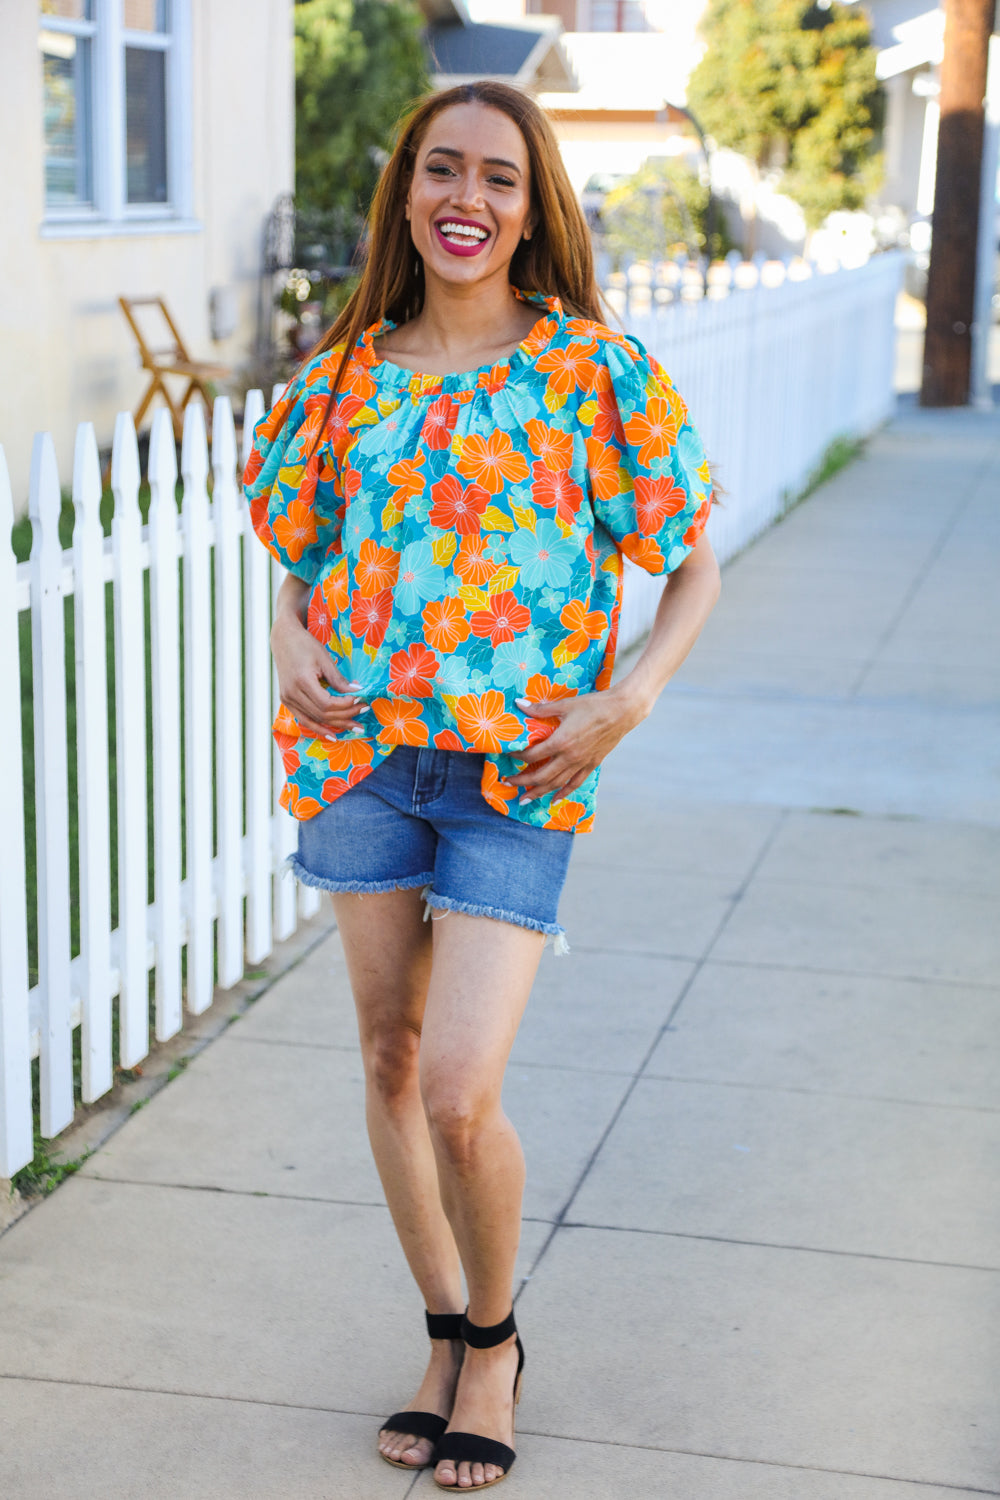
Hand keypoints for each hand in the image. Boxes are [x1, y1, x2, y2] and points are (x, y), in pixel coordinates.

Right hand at [270, 609, 365, 738]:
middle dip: (345, 716)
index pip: (327, 703)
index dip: (345, 705)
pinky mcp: (286, 701)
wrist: (283, 640)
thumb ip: (339, 679)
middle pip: (322, 714)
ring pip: (315, 720)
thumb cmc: (305, 645)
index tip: (360, 700)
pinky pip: (304, 719)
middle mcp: (292, 693)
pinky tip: (332, 735)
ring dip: (336, 725)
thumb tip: (358, 692)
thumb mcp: (325, 659)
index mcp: (302, 681)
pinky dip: (318, 728)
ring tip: (354, 727)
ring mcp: (287, 699)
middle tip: (363, 713)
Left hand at [507, 686, 647, 800]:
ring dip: (539, 792)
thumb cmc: (594, 705)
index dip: (517, 757)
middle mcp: (570, 757)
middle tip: (508, 783)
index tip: (509, 755)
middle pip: (541, 776)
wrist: (622, 711)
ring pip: (556, 784)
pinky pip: (575, 783)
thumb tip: (519, 705)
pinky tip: (554, 799)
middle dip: (522, 782)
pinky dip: (563, 793)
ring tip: (525, 799)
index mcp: (561, 742)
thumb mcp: (565, 705)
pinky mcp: (592, 764)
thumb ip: (541, 708)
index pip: (532, 756)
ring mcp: (581, 763)